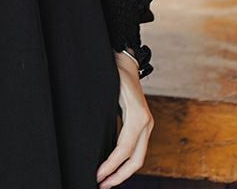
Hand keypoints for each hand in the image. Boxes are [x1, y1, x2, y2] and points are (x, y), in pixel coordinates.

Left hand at [95, 51, 154, 187]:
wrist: (127, 61)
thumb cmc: (114, 72)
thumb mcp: (108, 89)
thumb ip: (102, 110)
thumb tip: (89, 134)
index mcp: (137, 117)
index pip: (124, 150)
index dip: (111, 165)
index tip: (98, 175)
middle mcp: (146, 123)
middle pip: (136, 160)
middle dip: (119, 175)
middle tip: (102, 185)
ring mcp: (147, 124)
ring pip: (139, 156)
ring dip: (124, 171)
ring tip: (107, 180)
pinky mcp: (143, 124)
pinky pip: (137, 147)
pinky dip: (127, 160)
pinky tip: (115, 165)